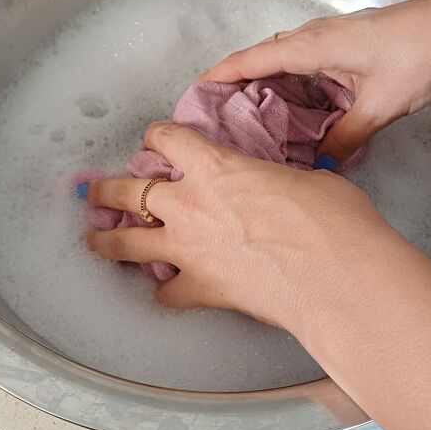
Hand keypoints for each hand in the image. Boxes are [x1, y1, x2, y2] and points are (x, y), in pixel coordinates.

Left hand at [85, 121, 394, 338]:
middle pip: (128, 191)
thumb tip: (282, 189)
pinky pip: (166, 293)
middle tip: (96, 192)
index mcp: (216, 166)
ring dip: (105, 241)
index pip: (168, 139)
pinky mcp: (200, 289)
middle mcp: (190, 204)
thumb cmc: (333, 222)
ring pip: (126, 242)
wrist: (336, 276)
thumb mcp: (305, 180)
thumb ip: (275, 181)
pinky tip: (164, 291)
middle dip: (106, 191)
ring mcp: (189, 250)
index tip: (155, 139)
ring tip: (93, 241)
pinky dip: (164, 291)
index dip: (157, 136)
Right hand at [200, 0, 430, 160]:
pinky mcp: (345, 46)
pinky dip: (292, 89)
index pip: (250, 60)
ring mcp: (329, 40)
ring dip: (265, 89)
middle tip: (219, 122)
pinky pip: (305, 68)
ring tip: (250, 124)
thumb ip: (346, 137)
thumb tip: (321, 163)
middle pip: (261, 61)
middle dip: (236, 87)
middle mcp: (313, 38)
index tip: (193, 96)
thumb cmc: (419, 55)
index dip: (218, 77)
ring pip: (283, 65)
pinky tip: (295, 115)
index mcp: (311, 46)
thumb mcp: (380, 105)